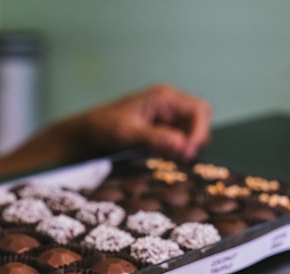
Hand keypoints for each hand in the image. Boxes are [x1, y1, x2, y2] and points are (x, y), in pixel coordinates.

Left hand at [74, 82, 212, 159]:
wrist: (89, 132)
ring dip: (185, 149)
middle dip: (194, 141)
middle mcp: (171, 105)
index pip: (199, 110)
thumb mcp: (129, 133)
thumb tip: (184, 146)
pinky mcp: (164, 131)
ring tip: (168, 160)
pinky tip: (163, 160)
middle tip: (180, 160)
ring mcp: (168, 118)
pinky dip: (177, 153)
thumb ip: (157, 138)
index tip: (188, 152)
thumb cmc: (105, 126)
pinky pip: (181, 142)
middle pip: (200, 121)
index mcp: (165, 97)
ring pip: (192, 134)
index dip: (200, 132)